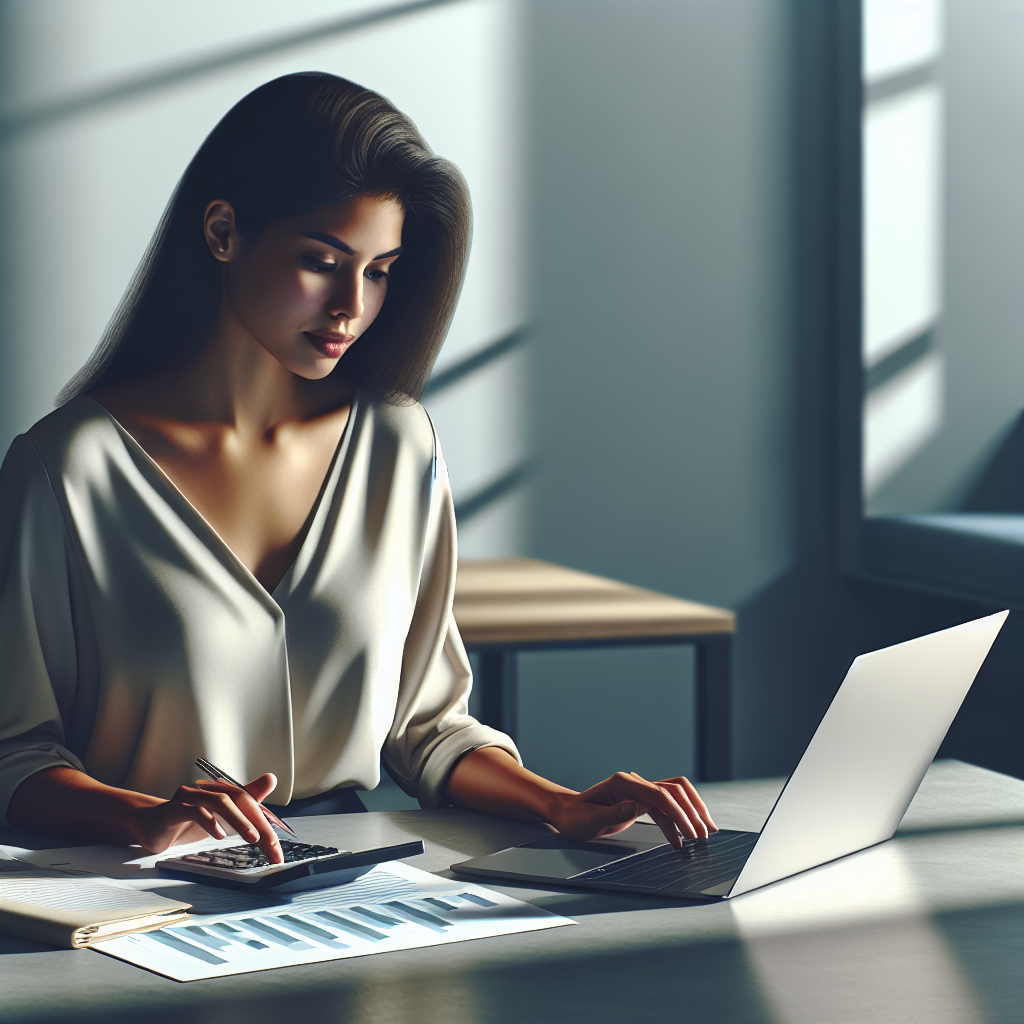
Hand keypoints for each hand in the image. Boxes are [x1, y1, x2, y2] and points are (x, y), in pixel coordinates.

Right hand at [129, 772, 283, 862]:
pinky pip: (193, 811)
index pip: (250, 802)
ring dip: (238, 820)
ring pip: (219, 802)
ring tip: (252, 838)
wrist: (152, 826)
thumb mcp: (221, 816)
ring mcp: (190, 797)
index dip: (266, 823)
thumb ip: (245, 802)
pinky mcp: (174, 810)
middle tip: (271, 846)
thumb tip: (271, 778)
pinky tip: (219, 835)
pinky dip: (208, 822)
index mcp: (221, 791)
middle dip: (258, 824)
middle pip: (239, 800)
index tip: (276, 848)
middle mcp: (207, 790)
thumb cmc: (187, 821)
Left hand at [546, 772, 717, 847]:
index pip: (660, 794)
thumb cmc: (575, 817)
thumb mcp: (590, 821)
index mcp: (624, 783)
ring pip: (673, 797)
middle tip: (706, 831)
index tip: (692, 831)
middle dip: (693, 809)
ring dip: (690, 813)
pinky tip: (681, 841)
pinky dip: (675, 824)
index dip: (679, 812)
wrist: (567, 814)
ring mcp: (638, 792)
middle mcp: (635, 784)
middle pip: (674, 790)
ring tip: (703, 833)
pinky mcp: (639, 803)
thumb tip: (635, 807)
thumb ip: (613, 814)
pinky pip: (663, 810)